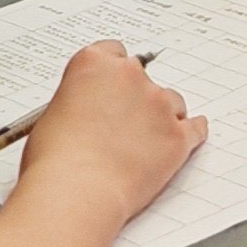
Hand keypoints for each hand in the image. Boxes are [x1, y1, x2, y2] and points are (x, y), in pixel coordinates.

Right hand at [17, 41, 204, 221]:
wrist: (75, 194)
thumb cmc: (55, 162)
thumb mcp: (50, 115)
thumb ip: (77, 101)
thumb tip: (83, 113)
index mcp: (94, 63)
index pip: (113, 52)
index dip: (112, 74)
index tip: (112, 86)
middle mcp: (130, 76)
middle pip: (143, 76)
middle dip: (135, 97)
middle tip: (121, 123)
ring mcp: (158, 105)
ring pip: (170, 101)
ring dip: (160, 117)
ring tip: (142, 143)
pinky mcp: (177, 136)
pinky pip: (195, 128)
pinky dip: (192, 133)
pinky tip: (190, 134)